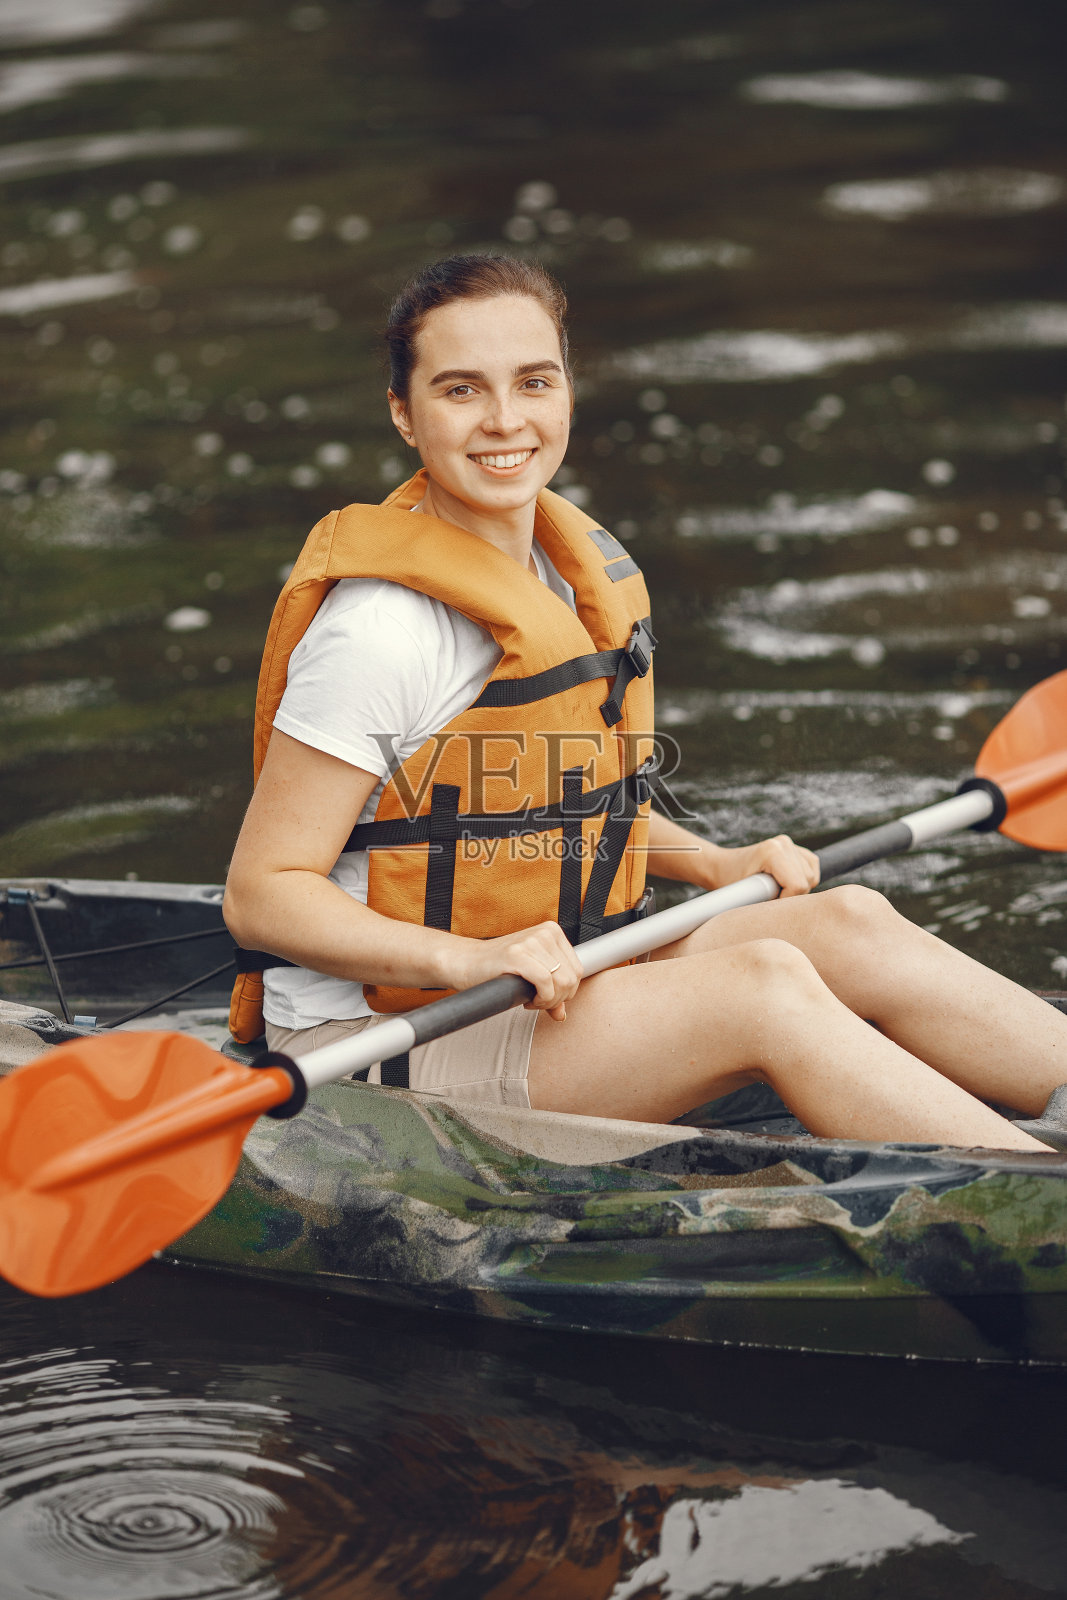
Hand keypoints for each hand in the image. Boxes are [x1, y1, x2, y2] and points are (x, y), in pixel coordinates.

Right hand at [446, 920, 581, 1020]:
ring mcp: (531, 941)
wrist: (467, 963)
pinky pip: (546, 984)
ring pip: (561, 982)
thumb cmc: (498, 969)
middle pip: (572, 978)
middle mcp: (545, 933)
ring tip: (530, 1000)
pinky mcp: (517, 954)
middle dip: (558, 999)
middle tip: (538, 1002)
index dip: (566, 992)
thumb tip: (562, 1015)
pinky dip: (541, 1000)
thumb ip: (551, 992)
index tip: (547, 997)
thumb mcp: (532, 976)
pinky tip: (527, 1000)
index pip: (577, 970)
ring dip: (548, 1001)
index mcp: (552, 931)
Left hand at [710, 834, 819, 897]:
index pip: (797, 885)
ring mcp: (789, 843)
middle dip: (792, 896)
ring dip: (798, 889)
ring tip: (776, 890)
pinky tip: (786, 883)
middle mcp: (783, 843)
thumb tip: (787, 918)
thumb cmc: (729, 883)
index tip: (770, 904)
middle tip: (770, 898)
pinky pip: (812, 868)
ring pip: (812, 876)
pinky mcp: (794, 847)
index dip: (787, 900)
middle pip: (807, 881)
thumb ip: (766, 903)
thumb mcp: (744, 895)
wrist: (722, 867)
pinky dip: (804, 879)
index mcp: (772, 852)